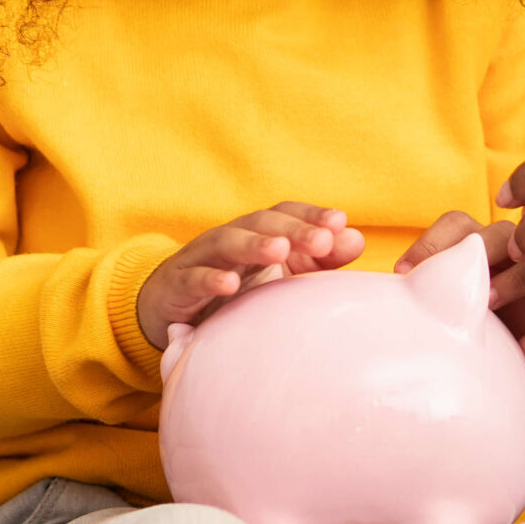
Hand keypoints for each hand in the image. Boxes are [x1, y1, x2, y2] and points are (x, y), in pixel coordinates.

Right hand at [137, 204, 365, 350]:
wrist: (169, 310)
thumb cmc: (234, 289)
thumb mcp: (279, 275)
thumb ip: (319, 259)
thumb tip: (355, 238)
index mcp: (257, 233)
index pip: (286, 213)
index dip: (311, 215)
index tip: (340, 222)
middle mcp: (232, 237)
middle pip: (262, 223)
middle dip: (293, 229)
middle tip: (322, 240)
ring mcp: (202, 259)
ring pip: (227, 242)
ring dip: (254, 244)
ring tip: (279, 250)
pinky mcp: (177, 285)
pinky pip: (193, 278)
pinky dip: (210, 279)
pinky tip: (229, 284)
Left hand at [398, 211, 524, 365]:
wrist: (476, 377)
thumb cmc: (438, 330)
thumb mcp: (415, 309)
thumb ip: (397, 297)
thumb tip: (352, 297)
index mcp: (467, 248)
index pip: (457, 225)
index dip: (433, 241)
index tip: (403, 272)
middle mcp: (501, 259)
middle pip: (501, 233)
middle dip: (481, 251)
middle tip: (459, 279)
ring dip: (514, 281)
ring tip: (492, 306)